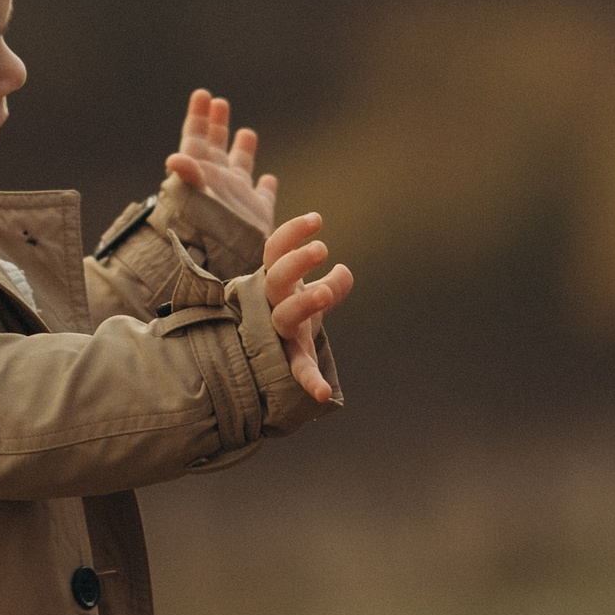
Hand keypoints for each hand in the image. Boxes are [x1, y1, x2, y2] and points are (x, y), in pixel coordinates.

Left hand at [166, 88, 276, 234]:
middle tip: (218, 101)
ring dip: (242, 149)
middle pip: (214, 147)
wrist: (224, 268)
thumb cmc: (205, 236)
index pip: (195, 139)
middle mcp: (217, 183)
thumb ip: (187, 179)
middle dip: (216, 125)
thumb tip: (173, 160)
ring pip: (240, 167)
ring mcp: (237, 199)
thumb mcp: (194, 202)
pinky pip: (263, 197)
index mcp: (200, 175)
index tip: (202, 94)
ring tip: (245, 132)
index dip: (198, 117)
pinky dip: (265, 186)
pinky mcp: (256, 216)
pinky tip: (267, 178)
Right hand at [263, 209, 353, 404]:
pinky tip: (323, 395)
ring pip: (284, 316)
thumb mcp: (313, 295)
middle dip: (296, 262)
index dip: (292, 233)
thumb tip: (344, 271)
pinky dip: (310, 380)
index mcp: (275, 281)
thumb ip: (333, 284)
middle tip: (322, 248)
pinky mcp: (291, 357)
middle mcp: (272, 303)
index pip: (275, 250)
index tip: (317, 219)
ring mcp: (280, 331)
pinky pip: (298, 368)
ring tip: (326, 293)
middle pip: (275, 279)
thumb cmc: (293, 317)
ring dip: (304, 303)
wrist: (270, 356)